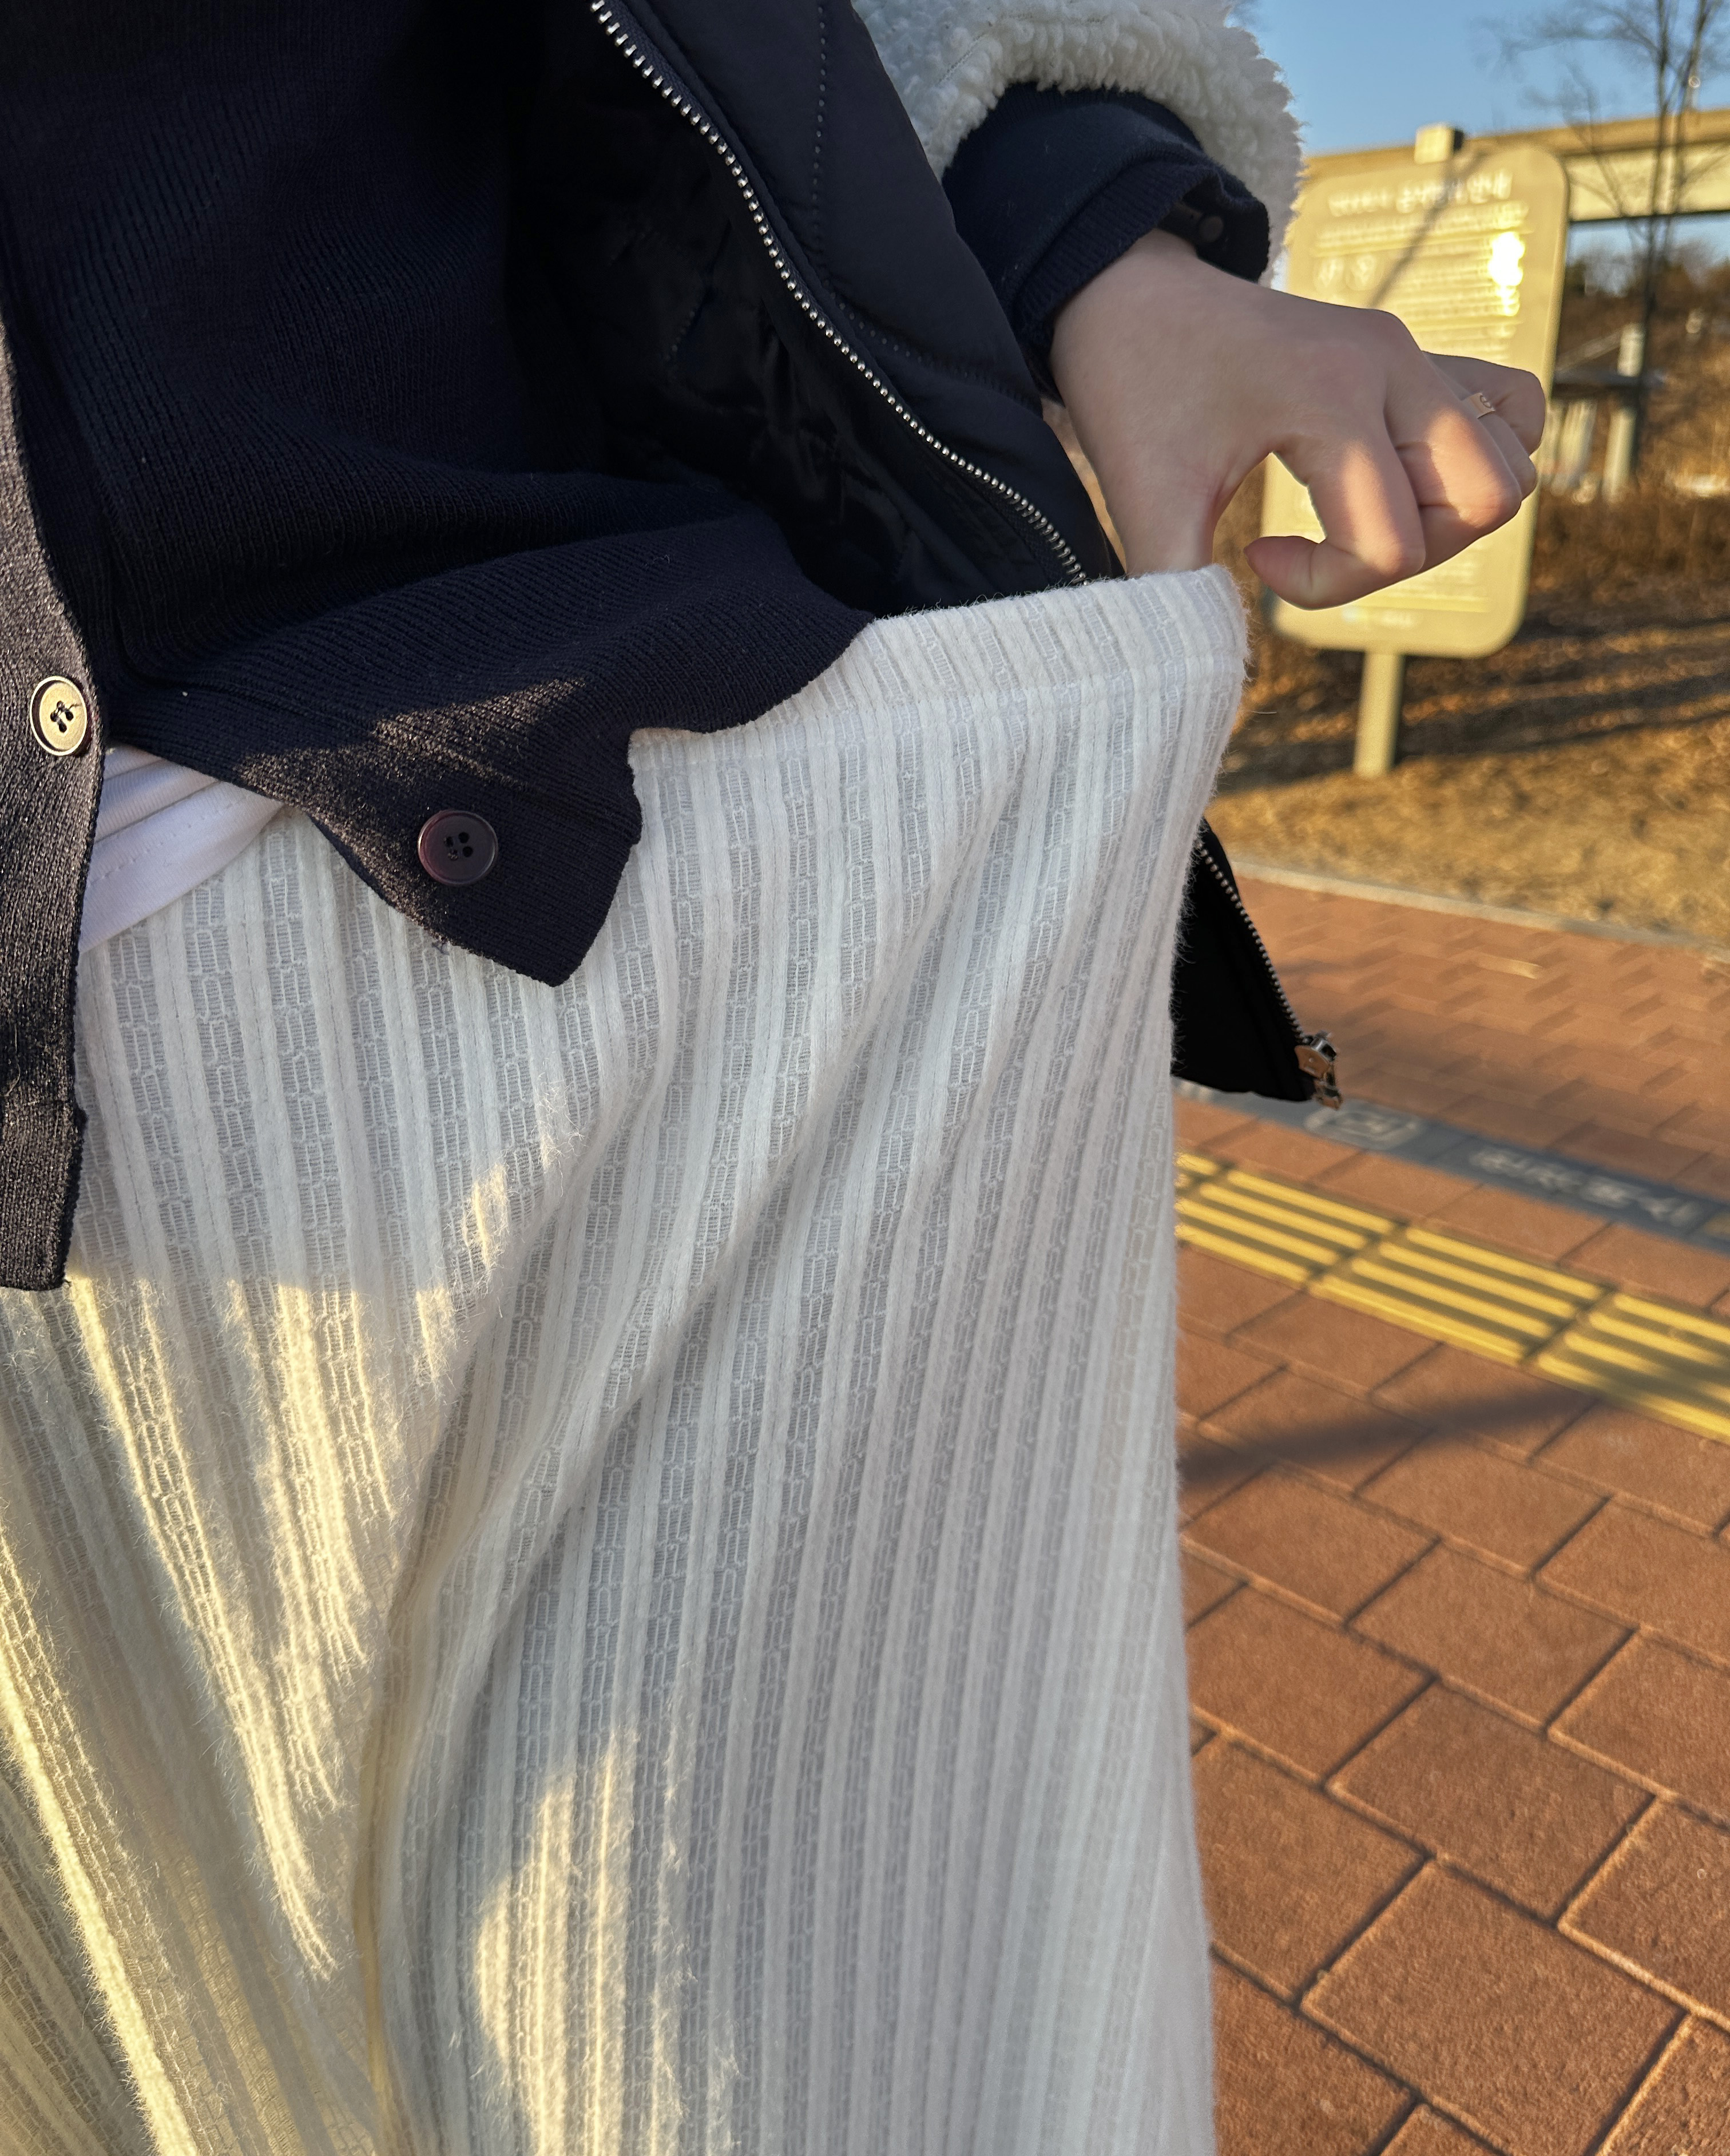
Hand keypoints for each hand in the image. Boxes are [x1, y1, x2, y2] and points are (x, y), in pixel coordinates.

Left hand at [1048, 229, 1545, 606]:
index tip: (1254, 560)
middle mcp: (1393, 364)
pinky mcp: (1411, 355)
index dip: (1322, 586)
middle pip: (1485, 499)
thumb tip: (1189, 685)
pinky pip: (1506, 408)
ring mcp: (1412, 353)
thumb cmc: (1133, 393)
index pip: (1393, 541)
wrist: (1127, 290)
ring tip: (1358, 518)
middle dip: (1409, 558)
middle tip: (1324, 551)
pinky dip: (1474, 463)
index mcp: (1334, 395)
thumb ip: (1174, 594)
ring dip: (1446, 518)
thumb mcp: (1142, 501)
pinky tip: (1392, 480)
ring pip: (1507, 460)